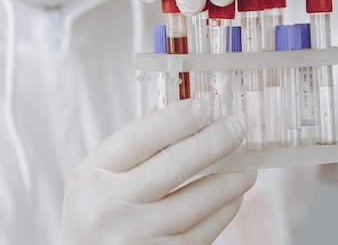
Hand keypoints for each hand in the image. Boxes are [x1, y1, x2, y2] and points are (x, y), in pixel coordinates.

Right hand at [59, 99, 255, 243]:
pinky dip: (225, 209)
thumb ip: (134, 147)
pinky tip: (232, 196)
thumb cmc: (99, 211)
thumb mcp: (100, 176)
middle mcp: (111, 208)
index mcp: (92, 175)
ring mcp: (137, 238)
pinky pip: (204, 231)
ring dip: (231, 179)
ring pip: (198, 201)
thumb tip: (185, 113)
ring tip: (246, 166)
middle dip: (214, 141)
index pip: (139, 138)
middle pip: (175, 166)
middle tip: (236, 128)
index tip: (205, 106)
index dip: (177, 118)